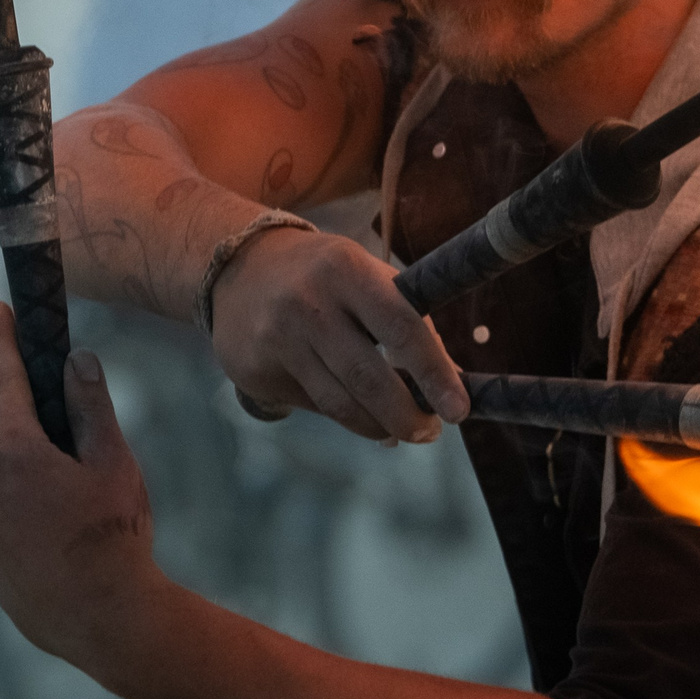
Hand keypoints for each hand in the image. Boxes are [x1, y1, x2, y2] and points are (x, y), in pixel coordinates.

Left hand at [0, 302, 159, 671]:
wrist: (106, 622)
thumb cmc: (114, 537)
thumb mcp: (115, 462)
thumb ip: (92, 406)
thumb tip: (76, 360)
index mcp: (15, 455)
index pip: (3, 382)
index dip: (0, 341)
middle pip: (16, 446)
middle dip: (47, 450)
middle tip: (90, 478)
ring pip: (13, 492)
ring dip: (41, 496)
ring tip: (86, 529)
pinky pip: (10, 532)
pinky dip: (34, 532)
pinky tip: (69, 555)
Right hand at [210, 229, 468, 441]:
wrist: (240, 266)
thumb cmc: (326, 276)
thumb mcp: (366, 277)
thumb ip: (407, 322)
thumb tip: (451, 384)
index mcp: (348, 270)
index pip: (402, 328)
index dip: (435, 374)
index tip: (459, 409)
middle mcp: (309, 303)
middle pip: (369, 377)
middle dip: (407, 415)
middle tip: (430, 432)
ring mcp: (278, 338)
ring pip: (340, 402)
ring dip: (378, 425)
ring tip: (399, 430)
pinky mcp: (256, 369)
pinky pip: (313, 406)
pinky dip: (345, 417)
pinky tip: (362, 417)